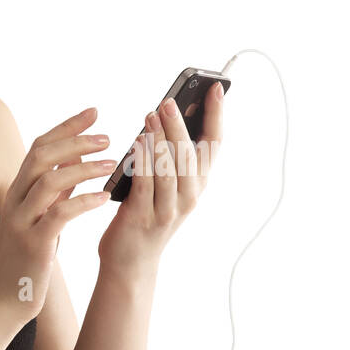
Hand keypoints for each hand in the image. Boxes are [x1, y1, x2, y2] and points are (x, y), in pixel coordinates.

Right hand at [0, 107, 115, 323]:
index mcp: (17, 192)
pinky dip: (83, 202)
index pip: (39, 147)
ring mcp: (21, 222)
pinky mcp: (33, 245)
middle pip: (41, 156)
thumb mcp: (38, 219)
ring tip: (112, 163)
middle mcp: (15, 202)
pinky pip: (58, 215)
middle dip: (75, 140)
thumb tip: (75, 160)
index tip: (94, 112)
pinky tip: (104, 197)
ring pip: (49, 181)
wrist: (3, 301)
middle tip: (107, 136)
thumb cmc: (25, 261)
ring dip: (83, 168)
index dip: (66, 127)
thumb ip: (53, 191)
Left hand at [98, 81, 224, 271]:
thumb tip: (166, 115)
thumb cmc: (148, 215)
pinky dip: (143, 160)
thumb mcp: (168, 185)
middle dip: (179, 125)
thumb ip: (170, 156)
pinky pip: (145, 183)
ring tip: (151, 114)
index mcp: (198, 183)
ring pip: (169, 167)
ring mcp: (169, 208)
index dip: (217, 114)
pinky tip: (137, 142)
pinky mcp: (144, 216)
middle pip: (189, 153)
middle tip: (169, 101)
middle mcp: (190, 195)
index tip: (215, 87)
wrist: (132, 262)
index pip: (214, 144)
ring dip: (160, 139)